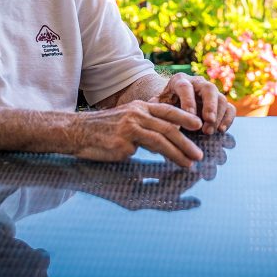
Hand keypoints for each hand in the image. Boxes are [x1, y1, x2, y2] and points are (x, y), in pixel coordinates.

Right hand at [72, 100, 204, 167]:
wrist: (77, 132)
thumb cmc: (104, 128)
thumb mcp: (127, 119)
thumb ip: (146, 125)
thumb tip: (165, 141)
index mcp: (139, 107)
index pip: (168, 110)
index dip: (185, 117)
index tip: (199, 125)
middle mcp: (136, 115)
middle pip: (168, 127)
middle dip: (186, 142)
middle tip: (200, 154)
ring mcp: (129, 128)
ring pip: (160, 140)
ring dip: (178, 153)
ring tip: (189, 163)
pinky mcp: (121, 144)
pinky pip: (140, 153)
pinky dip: (151, 161)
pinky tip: (159, 169)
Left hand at [152, 74, 235, 134]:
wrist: (172, 101)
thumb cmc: (163, 104)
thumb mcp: (157, 104)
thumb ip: (156, 109)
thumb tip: (157, 120)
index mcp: (180, 81)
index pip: (185, 87)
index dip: (188, 101)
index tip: (189, 116)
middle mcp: (198, 83)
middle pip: (209, 89)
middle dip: (210, 106)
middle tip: (208, 121)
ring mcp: (210, 92)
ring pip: (221, 98)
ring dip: (218, 115)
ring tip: (210, 131)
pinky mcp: (219, 103)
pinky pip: (230, 107)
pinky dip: (228, 118)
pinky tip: (221, 130)